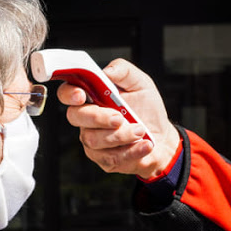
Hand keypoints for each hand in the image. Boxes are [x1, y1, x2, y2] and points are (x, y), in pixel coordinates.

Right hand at [57, 58, 179, 178]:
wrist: (163, 137)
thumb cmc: (147, 109)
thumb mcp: (141, 83)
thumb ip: (123, 71)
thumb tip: (106, 71)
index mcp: (92, 97)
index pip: (67, 93)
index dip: (69, 94)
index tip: (82, 95)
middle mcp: (87, 119)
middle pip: (75, 117)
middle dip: (98, 117)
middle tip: (120, 118)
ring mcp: (93, 140)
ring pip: (94, 140)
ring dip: (121, 135)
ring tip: (140, 131)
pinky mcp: (103, 159)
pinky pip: (110, 157)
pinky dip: (131, 151)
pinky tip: (144, 144)